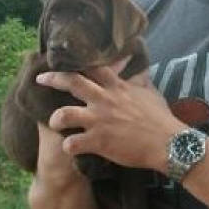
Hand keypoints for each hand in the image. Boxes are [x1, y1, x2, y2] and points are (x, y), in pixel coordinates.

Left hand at [35, 59, 183, 172]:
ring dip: (55, 118)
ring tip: (55, 123)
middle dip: (53, 78)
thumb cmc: (160, 118)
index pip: (93, 67)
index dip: (76, 62)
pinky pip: (72, 143)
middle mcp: (104, 100)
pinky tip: (72, 149)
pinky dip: (68, 147)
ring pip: (64, 114)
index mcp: (117, 87)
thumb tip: (140, 68)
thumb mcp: (150, 93)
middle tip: (40, 78)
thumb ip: (140, 80)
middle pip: (72, 82)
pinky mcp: (98, 141)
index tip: (63, 60)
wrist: (167, 143)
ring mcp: (99, 120)